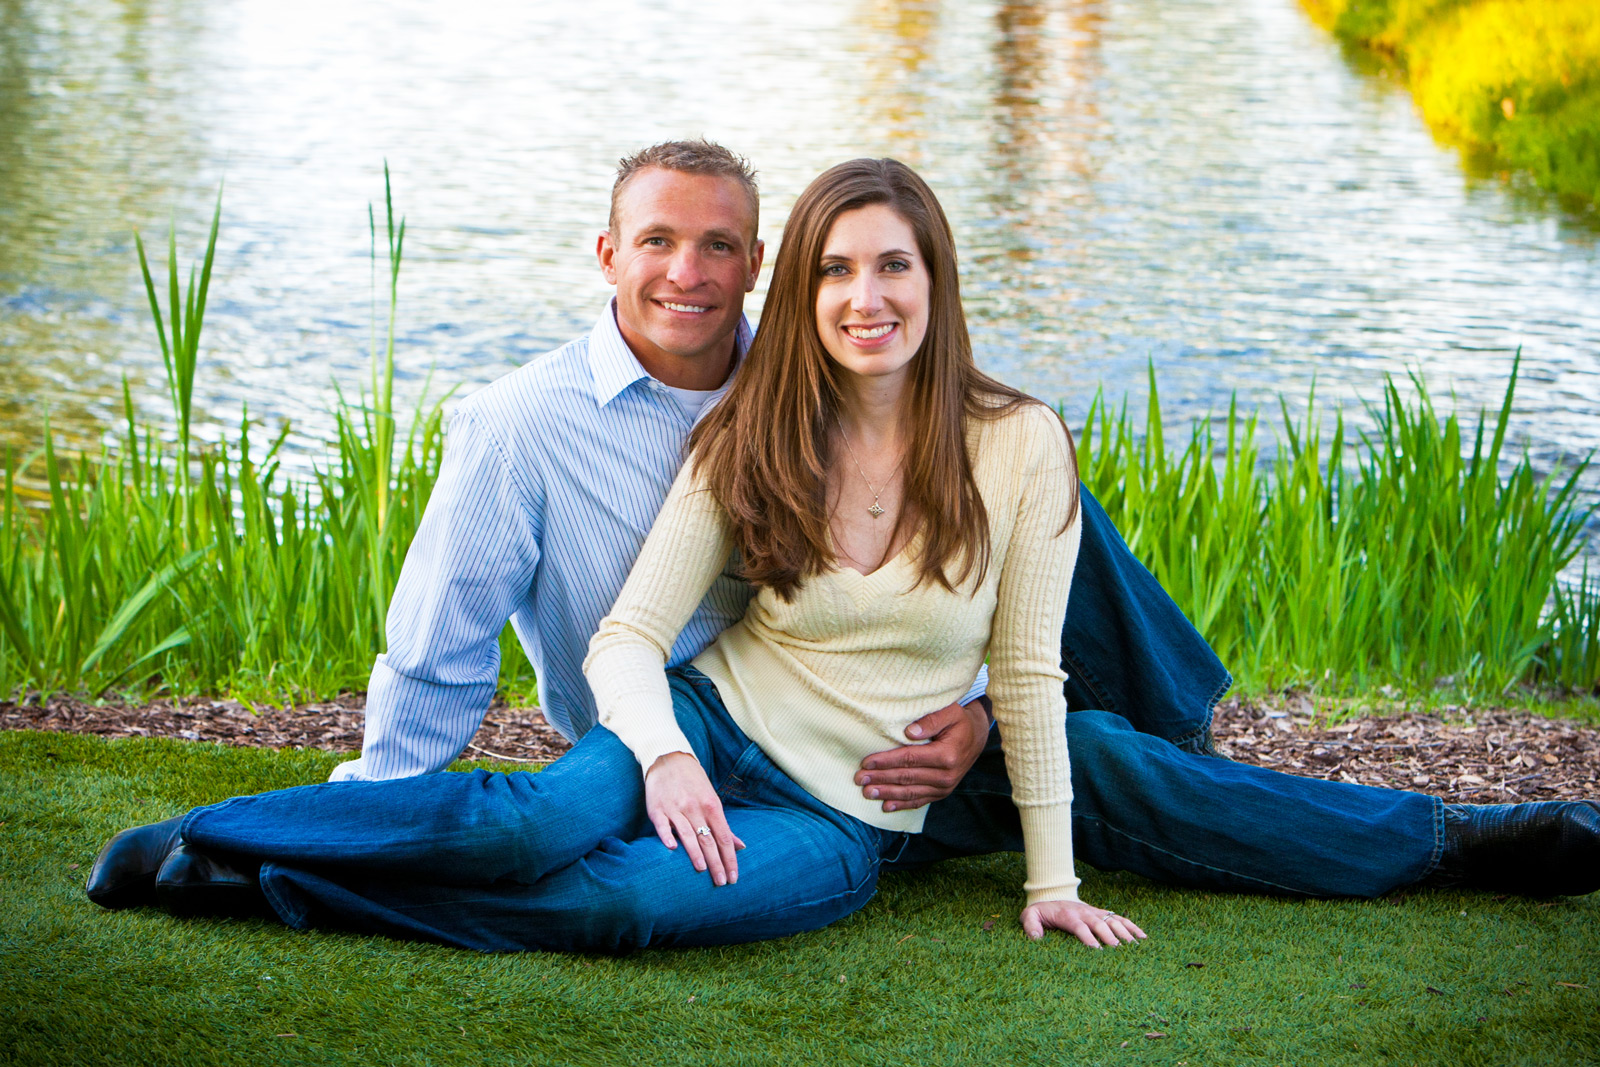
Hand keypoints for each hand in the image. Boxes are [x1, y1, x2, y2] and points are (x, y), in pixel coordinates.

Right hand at [644, 752, 744, 885]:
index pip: (724, 837)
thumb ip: (724, 825)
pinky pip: (662, 825)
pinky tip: (672, 848)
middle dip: (716, 862)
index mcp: (712, 806)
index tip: (733, 877)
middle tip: (721, 882)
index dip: (730, 858)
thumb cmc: (693, 783)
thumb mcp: (712, 800)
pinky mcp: (657, 809)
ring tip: (702, 870)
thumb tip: (741, 846)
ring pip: (688, 834)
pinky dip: (667, 836)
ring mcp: (675, 808)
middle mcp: (695, 808)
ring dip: (696, 853)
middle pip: (708, 839)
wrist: (668, 759)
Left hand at [855, 697, 989, 811]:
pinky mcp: (942, 793)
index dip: (886, 761)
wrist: (977, 738)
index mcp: (946, 755)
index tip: (867, 762)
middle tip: (859, 778)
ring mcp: (945, 787)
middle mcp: (946, 775)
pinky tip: (885, 805)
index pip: (909, 759)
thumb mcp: (950, 712)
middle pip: (907, 778)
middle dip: (881, 779)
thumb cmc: (959, 722)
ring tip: (867, 792)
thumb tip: (908, 732)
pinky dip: (902, 805)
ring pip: (911, 792)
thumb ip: (931, 720)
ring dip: (887, 793)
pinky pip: (920, 801)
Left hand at [1020, 899, 1146, 946]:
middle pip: (1100, 925)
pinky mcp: (1103, 914)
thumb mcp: (1029, 915)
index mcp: (1068, 915)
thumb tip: (1035, 937)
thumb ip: (1030, 925)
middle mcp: (1085, 913)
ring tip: (1136, 947)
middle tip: (1120, 952)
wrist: (1052, 895)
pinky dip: (1132, 927)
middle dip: (1110, 938)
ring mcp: (1096, 913)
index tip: (1097, 951)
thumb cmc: (1041, 911)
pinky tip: (1143, 937)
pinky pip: (1120, 919)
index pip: (1079, 927)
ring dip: (1125, 933)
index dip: (1088, 938)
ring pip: (1113, 921)